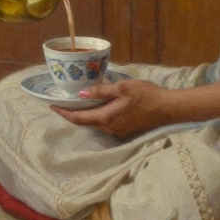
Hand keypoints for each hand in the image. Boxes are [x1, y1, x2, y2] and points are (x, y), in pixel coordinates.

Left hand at [50, 79, 166, 138]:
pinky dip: (95, 115)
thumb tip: (82, 94)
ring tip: (75, 102)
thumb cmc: (145, 95)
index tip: (51, 106)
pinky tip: (94, 105)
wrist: (167, 108)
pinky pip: (104, 123)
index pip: (78, 118)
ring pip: (94, 123)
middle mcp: (109, 129)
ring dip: (83, 114)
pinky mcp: (124, 129)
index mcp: (106, 118)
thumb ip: (101, 92)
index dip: (64, 113)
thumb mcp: (122, 88)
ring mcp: (117, 130)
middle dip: (71, 113)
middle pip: (84, 122)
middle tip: (61, 102)